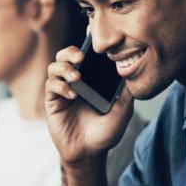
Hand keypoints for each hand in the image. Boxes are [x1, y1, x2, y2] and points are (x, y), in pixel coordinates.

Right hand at [45, 46, 133, 164]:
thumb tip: (134, 70)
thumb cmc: (106, 132)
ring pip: (55, 67)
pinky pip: (51, 86)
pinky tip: (72, 95)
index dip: (86, 42)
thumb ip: (127, 91)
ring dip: (64, 68)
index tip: (91, 31)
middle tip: (80, 56)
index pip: (87, 55)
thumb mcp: (123, 110)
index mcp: (91, 79)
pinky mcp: (52, 102)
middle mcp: (75, 81)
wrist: (90, 154)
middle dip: (71, 51)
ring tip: (76, 77)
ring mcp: (62, 90)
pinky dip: (60, 86)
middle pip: (65, 55)